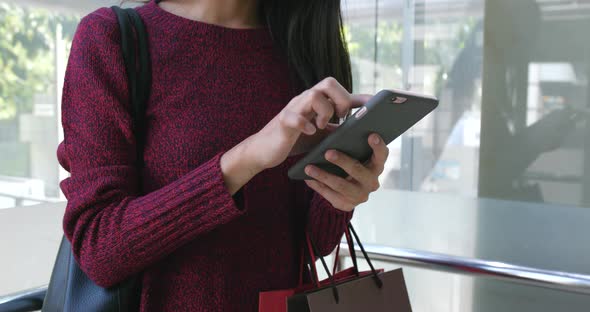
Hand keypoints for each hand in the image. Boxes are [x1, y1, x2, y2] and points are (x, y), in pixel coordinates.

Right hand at [220, 77, 369, 194]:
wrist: (265, 150)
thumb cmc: (296, 140)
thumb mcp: (323, 135)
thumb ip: (339, 130)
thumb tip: (363, 132)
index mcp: (317, 102)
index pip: (340, 91)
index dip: (360, 96)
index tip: (376, 105)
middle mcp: (306, 100)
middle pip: (328, 82)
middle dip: (341, 98)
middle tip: (341, 118)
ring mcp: (294, 109)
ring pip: (314, 94)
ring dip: (325, 111)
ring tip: (323, 127)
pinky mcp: (283, 121)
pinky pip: (294, 117)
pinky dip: (305, 124)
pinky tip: (310, 132)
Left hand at [303, 133, 388, 211]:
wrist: (347, 192)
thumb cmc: (350, 164)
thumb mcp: (353, 154)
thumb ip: (347, 142)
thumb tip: (328, 128)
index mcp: (376, 165)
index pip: (382, 155)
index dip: (378, 146)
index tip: (371, 135)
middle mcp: (371, 182)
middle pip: (358, 170)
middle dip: (342, 161)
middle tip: (328, 153)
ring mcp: (360, 195)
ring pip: (341, 185)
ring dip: (324, 175)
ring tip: (308, 167)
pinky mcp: (347, 204)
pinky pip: (330, 195)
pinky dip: (317, 186)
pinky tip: (307, 178)